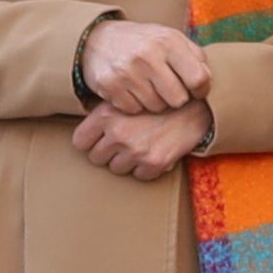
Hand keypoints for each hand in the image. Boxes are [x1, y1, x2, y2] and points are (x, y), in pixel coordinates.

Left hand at [75, 100, 213, 180]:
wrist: (193, 105)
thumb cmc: (157, 100)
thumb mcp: (126, 97)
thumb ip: (104, 111)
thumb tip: (86, 128)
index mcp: (105, 115)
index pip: (79, 142)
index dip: (89, 141)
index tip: (98, 138)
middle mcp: (118, 134)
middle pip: (96, 158)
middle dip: (107, 152)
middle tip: (123, 141)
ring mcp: (135, 151)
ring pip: (116, 169)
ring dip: (126, 161)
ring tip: (140, 144)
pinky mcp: (153, 163)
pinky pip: (139, 176)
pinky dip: (146, 168)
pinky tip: (154, 151)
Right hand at [77, 16, 210, 112]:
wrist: (98, 40)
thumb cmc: (144, 43)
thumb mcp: (170, 39)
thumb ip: (195, 56)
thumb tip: (208, 81)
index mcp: (168, 42)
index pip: (198, 79)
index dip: (201, 90)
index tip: (195, 89)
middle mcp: (148, 56)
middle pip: (178, 99)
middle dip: (176, 97)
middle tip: (168, 88)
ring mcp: (127, 72)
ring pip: (157, 107)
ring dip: (156, 102)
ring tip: (148, 87)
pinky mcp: (110, 86)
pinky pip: (135, 110)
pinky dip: (136, 105)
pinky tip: (132, 91)